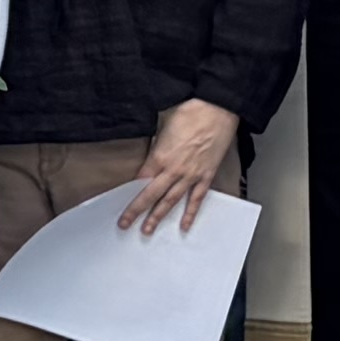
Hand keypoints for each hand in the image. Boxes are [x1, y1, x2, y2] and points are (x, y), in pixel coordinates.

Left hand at [123, 99, 238, 233]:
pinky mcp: (206, 176)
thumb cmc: (191, 112)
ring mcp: (190, 175)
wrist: (218, 109)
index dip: (130, 193)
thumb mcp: (163, 125)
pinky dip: (190, 213)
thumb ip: (156, 145)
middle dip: (136, 212)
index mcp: (159, 156)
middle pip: (150, 195)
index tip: (121, 201)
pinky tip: (184, 225)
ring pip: (170, 201)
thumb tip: (152, 155)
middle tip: (125, 224)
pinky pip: (196, 199)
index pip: (140, 180)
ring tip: (148, 230)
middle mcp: (173, 170)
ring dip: (158, 217)